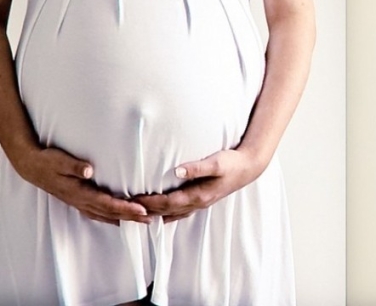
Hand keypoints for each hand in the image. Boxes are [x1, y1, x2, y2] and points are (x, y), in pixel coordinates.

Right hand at [13, 146, 151, 225]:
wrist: (31, 167)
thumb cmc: (47, 161)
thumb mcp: (59, 160)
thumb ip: (74, 166)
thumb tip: (89, 171)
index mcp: (79, 193)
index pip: (107, 203)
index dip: (125, 208)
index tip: (142, 210)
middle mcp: (80, 201)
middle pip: (110, 213)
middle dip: (131, 217)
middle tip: (151, 220)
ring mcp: (79, 202)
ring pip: (105, 215)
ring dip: (124, 219)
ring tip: (142, 221)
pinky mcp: (78, 200)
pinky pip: (98, 213)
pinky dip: (111, 217)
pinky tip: (119, 219)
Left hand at [136, 149, 264, 222]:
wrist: (248, 168)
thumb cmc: (231, 163)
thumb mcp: (216, 162)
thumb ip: (196, 167)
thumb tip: (177, 171)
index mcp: (199, 195)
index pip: (169, 202)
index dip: (151, 202)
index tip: (134, 199)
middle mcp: (198, 203)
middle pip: (167, 211)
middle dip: (148, 209)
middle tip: (127, 207)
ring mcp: (200, 203)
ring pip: (173, 213)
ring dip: (156, 213)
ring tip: (138, 212)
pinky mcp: (202, 199)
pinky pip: (180, 211)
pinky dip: (168, 213)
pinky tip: (160, 214)